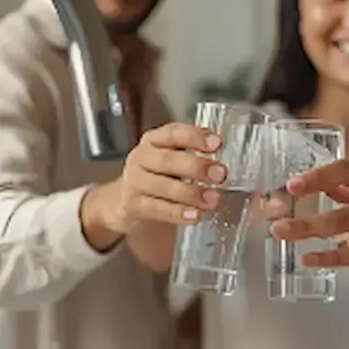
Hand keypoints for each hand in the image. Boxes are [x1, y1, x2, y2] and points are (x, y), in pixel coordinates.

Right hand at [81, 122, 225, 246]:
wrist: (121, 199)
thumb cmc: (155, 174)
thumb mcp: (168, 158)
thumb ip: (192, 156)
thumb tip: (227, 162)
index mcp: (153, 141)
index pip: (173, 133)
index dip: (195, 136)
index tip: (217, 143)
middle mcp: (141, 158)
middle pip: (168, 160)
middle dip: (196, 167)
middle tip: (220, 174)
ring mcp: (135, 182)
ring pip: (163, 186)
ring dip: (191, 193)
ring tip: (213, 199)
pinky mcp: (134, 205)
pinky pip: (158, 209)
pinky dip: (178, 213)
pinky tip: (195, 215)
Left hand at [269, 160, 348, 278]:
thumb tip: (316, 185)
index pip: (345, 170)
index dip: (317, 177)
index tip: (292, 185)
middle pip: (340, 204)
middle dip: (305, 211)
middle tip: (276, 218)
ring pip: (344, 226)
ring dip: (310, 230)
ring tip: (283, 232)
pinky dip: (329, 256)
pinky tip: (309, 257)